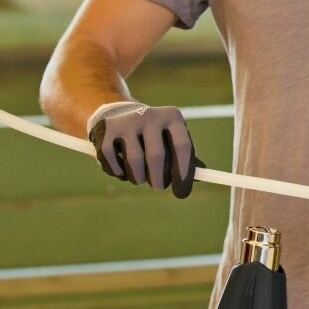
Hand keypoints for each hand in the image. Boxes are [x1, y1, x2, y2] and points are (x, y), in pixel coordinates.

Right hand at [87, 101, 204, 199]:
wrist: (119, 115)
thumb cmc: (154, 136)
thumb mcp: (172, 141)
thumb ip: (188, 158)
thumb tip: (202, 175)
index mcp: (172, 116)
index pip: (182, 146)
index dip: (184, 173)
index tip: (182, 193)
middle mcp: (149, 115)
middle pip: (156, 156)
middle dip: (159, 179)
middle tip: (159, 187)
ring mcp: (126, 122)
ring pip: (135, 162)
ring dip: (139, 178)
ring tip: (141, 177)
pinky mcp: (105, 131)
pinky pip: (114, 164)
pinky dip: (120, 174)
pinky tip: (124, 169)